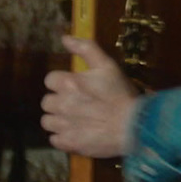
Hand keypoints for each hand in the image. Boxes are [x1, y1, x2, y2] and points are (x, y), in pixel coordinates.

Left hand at [41, 36, 141, 158]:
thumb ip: (85, 48)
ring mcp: (64, 126)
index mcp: (68, 83)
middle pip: (46, 102)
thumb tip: (64, 38)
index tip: (75, 86)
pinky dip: (63, 137)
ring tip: (75, 119)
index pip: (49, 80)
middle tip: (76, 103)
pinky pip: (54, 140)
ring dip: (58, 119)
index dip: (61, 82)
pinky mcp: (69, 144)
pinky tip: (76, 132)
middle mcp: (61, 104)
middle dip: (58, 101)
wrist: (133, 125)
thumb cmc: (120, 93)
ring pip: (47, 121)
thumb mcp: (107, 64)